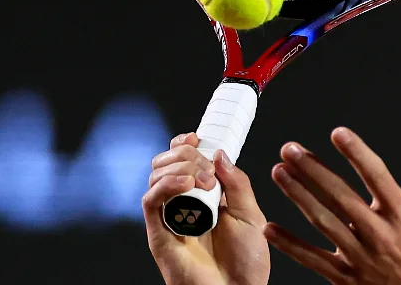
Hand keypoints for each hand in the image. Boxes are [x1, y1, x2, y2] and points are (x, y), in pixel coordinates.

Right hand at [142, 133, 270, 284]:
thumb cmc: (246, 262)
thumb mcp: (250, 215)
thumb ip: (237, 183)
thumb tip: (219, 153)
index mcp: (205, 196)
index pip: (183, 160)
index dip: (184, 144)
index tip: (197, 137)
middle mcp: (184, 204)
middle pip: (166, 162)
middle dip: (186, 154)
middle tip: (210, 171)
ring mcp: (170, 218)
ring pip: (156, 176)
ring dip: (179, 167)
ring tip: (205, 181)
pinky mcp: (159, 233)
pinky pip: (150, 201)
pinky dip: (165, 185)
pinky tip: (187, 183)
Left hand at [263, 127, 400, 284]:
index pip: (376, 175)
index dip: (356, 152)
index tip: (338, 133)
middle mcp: (379, 234)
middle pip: (340, 195)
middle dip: (312, 169)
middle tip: (292, 150)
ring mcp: (360, 257)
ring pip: (322, 221)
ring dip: (298, 195)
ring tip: (280, 173)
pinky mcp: (347, 278)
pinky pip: (314, 259)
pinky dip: (291, 245)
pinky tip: (272, 228)